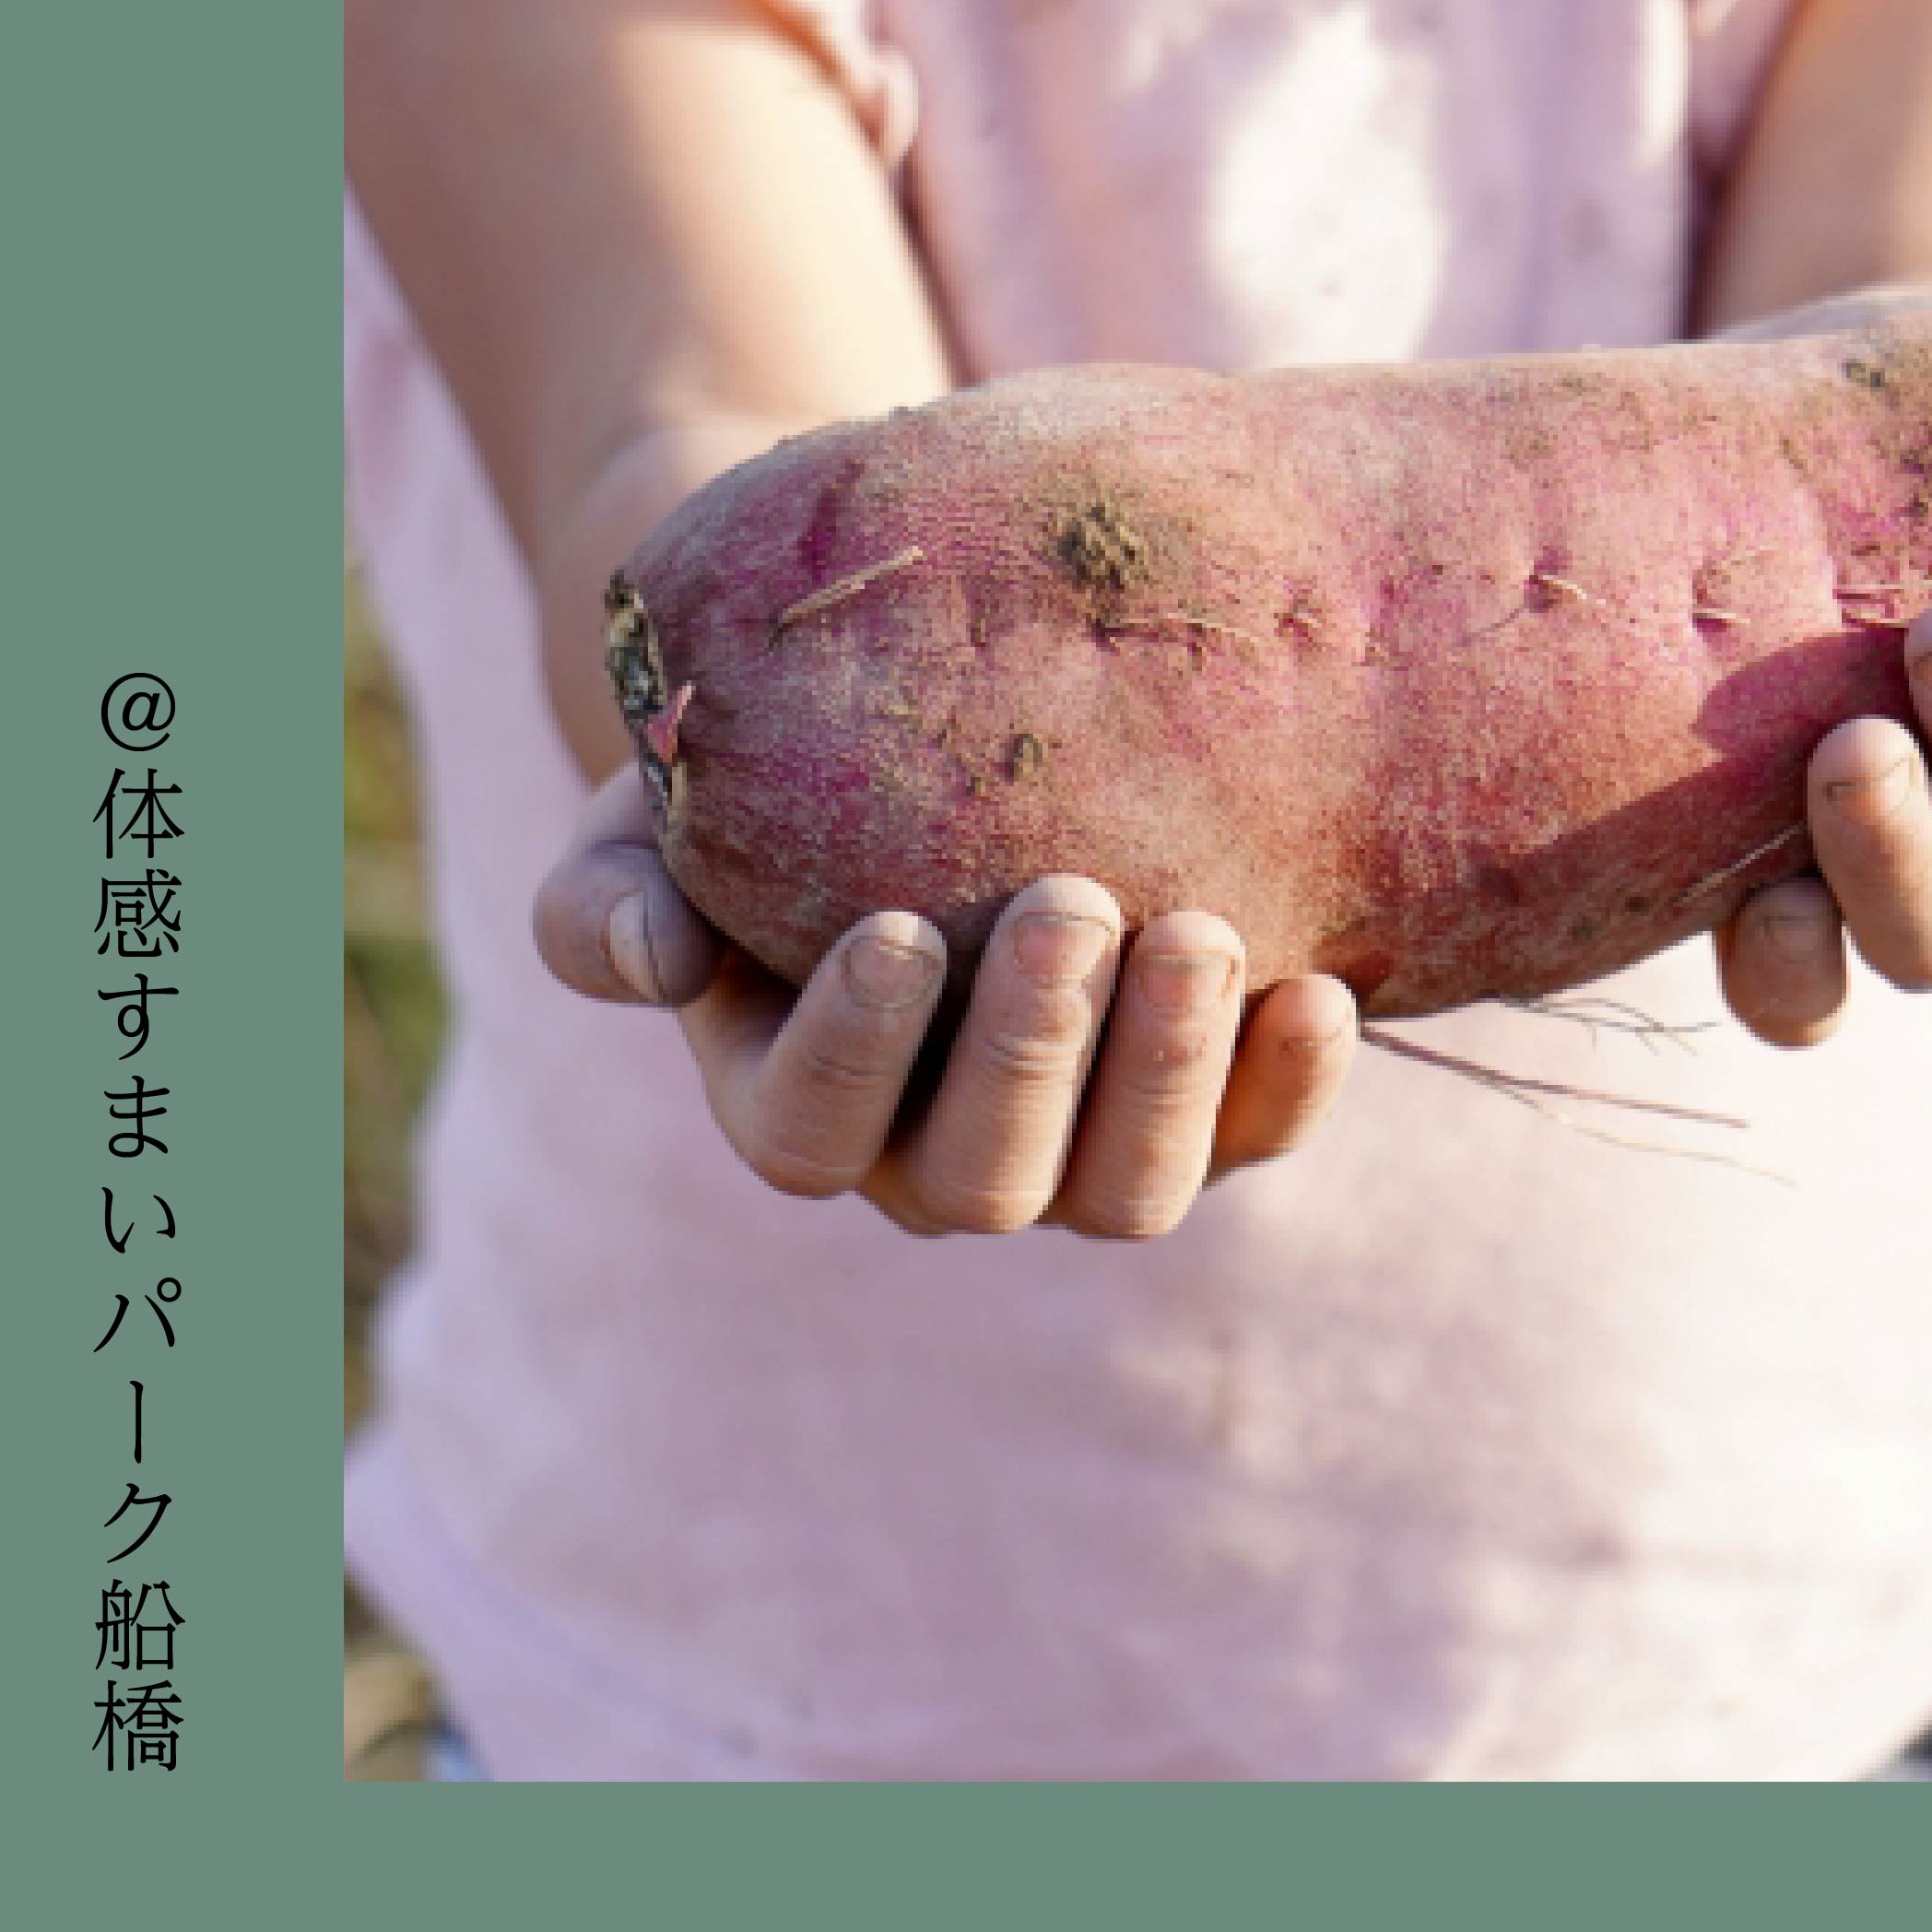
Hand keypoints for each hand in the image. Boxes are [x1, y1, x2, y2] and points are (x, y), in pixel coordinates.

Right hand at [532, 767, 1358, 1237]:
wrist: (914, 743)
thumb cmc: (764, 790)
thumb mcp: (653, 827)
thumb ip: (609, 897)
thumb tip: (650, 957)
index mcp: (795, 1107)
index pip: (808, 1129)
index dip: (853, 1051)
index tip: (899, 929)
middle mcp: (939, 1164)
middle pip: (985, 1177)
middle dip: (1032, 1050)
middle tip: (1070, 902)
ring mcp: (1081, 1156)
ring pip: (1130, 1188)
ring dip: (1170, 1074)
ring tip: (1199, 935)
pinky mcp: (1203, 1117)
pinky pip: (1257, 1138)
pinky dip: (1291, 1082)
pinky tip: (1322, 990)